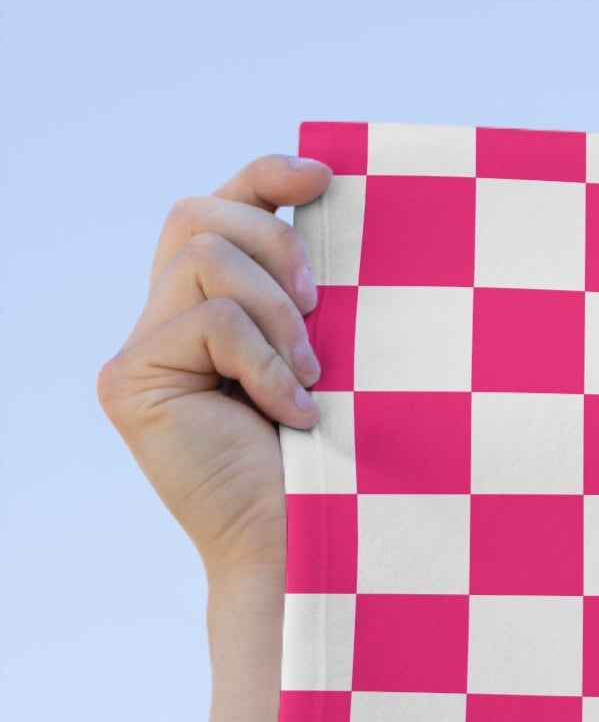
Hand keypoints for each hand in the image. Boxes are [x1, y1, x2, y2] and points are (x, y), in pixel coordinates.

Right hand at [97, 154, 331, 585]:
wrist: (308, 544)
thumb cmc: (337, 459)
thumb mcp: (334, 356)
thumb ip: (314, 294)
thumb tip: (343, 207)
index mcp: (213, 307)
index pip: (220, 208)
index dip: (265, 176)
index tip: (325, 178)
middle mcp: (164, 321)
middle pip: (196, 214)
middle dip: (274, 242)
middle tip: (322, 309)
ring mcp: (141, 351)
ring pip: (202, 257)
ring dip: (276, 311)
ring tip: (311, 377)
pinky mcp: (131, 381)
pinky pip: (209, 321)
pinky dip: (265, 361)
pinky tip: (293, 413)